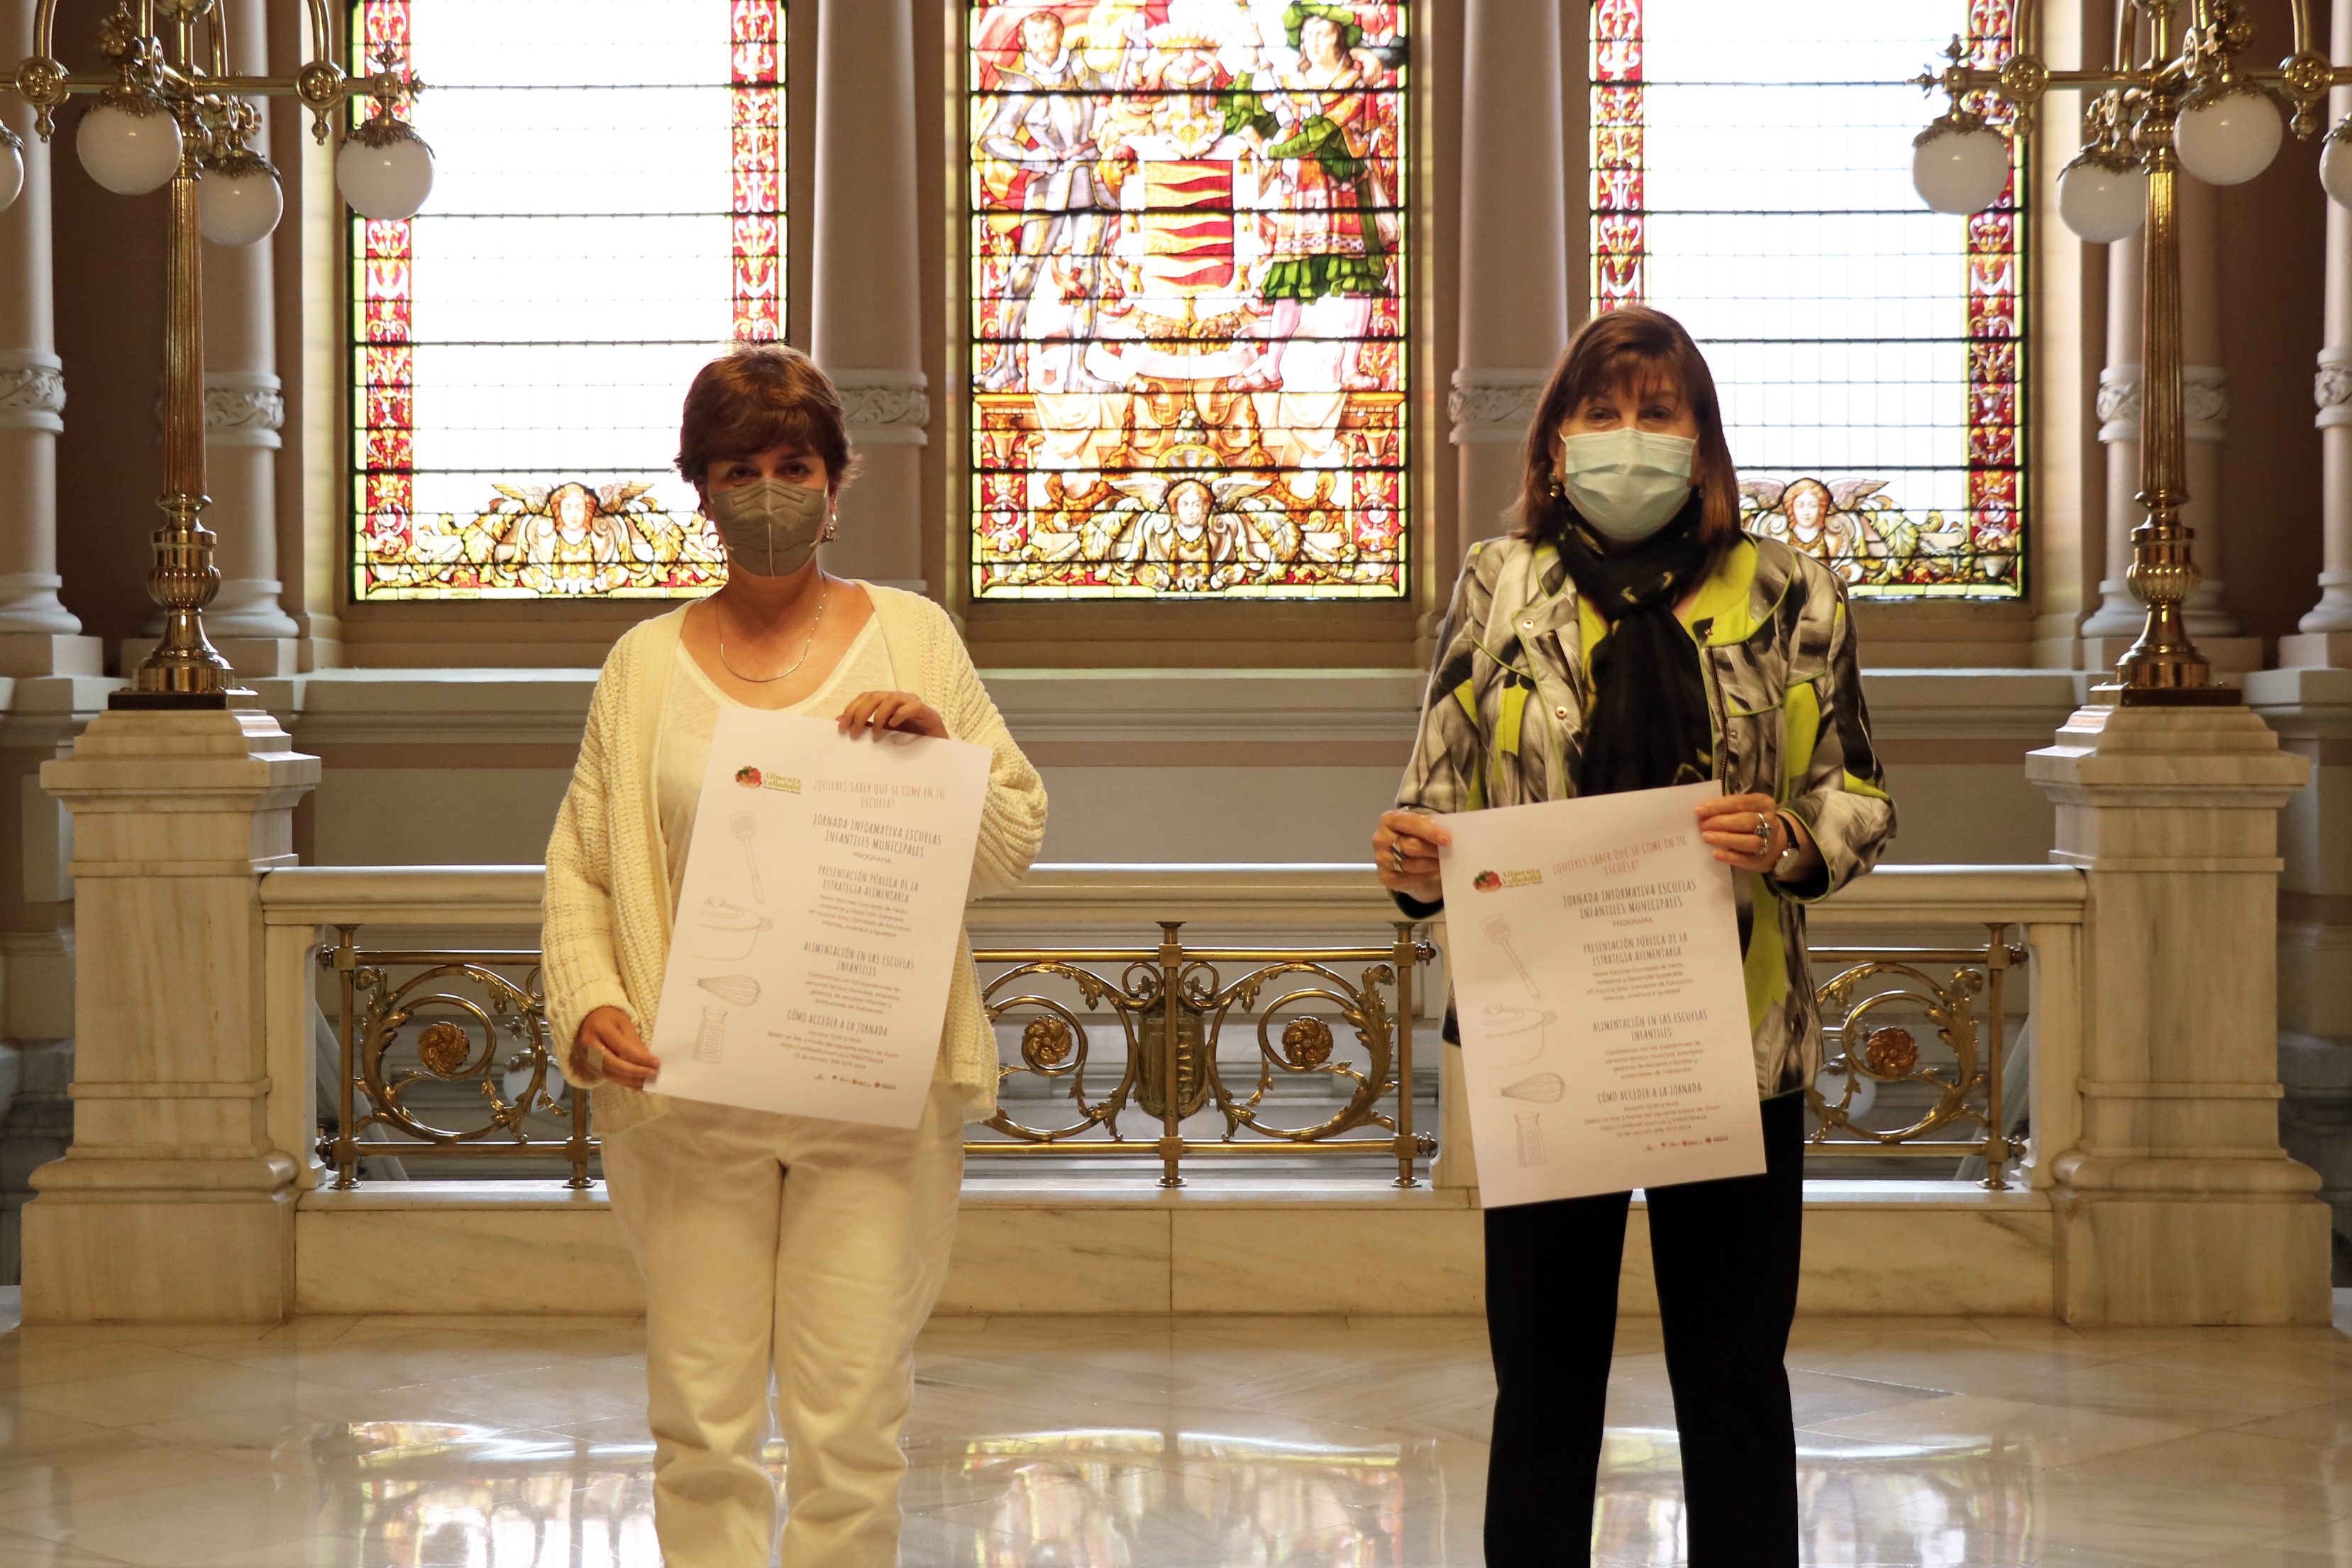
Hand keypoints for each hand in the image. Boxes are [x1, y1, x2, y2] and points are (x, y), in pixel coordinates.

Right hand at [571, 1005, 659, 1090]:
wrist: (589, 1019)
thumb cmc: (610, 1019)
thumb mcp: (625, 1023)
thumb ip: (634, 1042)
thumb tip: (648, 1061)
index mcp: (600, 1028)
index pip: (622, 1047)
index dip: (640, 1057)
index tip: (656, 1063)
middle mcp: (589, 1044)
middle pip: (613, 1064)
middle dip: (635, 1071)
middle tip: (653, 1074)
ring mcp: (586, 1057)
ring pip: (610, 1074)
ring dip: (631, 1080)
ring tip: (647, 1081)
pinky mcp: (589, 1066)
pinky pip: (608, 1077)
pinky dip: (624, 1082)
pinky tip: (637, 1083)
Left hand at [838, 690, 948, 738]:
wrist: (936, 749)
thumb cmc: (908, 739)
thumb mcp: (882, 733)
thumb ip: (864, 725)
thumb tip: (838, 721)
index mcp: (887, 701)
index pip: (865, 697)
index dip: (851, 709)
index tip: (842, 727)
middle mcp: (899, 698)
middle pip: (875, 695)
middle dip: (861, 713)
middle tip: (854, 733)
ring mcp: (914, 703)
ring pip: (892, 697)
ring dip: (879, 715)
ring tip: (875, 733)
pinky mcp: (928, 712)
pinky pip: (912, 706)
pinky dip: (900, 714)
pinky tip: (893, 725)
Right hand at [1373, 809, 1448, 903]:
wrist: (1404, 855)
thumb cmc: (1415, 835)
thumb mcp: (1422, 825)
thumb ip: (1432, 825)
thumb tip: (1448, 831)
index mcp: (1389, 820)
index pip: (1409, 823)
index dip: (1429, 831)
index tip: (1447, 839)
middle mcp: (1380, 838)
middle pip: (1410, 846)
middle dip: (1432, 850)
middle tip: (1449, 853)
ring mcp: (1380, 858)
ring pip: (1411, 864)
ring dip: (1431, 865)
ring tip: (1443, 863)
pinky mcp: (1385, 876)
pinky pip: (1407, 879)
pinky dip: (1423, 877)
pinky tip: (1432, 873)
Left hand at [1695, 792, 1818, 880]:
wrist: (1774, 843)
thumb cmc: (1750, 821)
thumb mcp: (1744, 809)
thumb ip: (1727, 808)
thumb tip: (1702, 812)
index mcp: (1764, 803)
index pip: (1741, 802)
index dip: (1719, 806)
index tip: (1699, 810)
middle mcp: (1770, 821)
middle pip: (1747, 821)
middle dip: (1722, 822)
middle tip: (1702, 825)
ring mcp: (1769, 841)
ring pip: (1750, 841)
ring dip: (1726, 839)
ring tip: (1706, 837)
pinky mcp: (1763, 860)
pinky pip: (1747, 859)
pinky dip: (1731, 857)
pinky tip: (1716, 854)